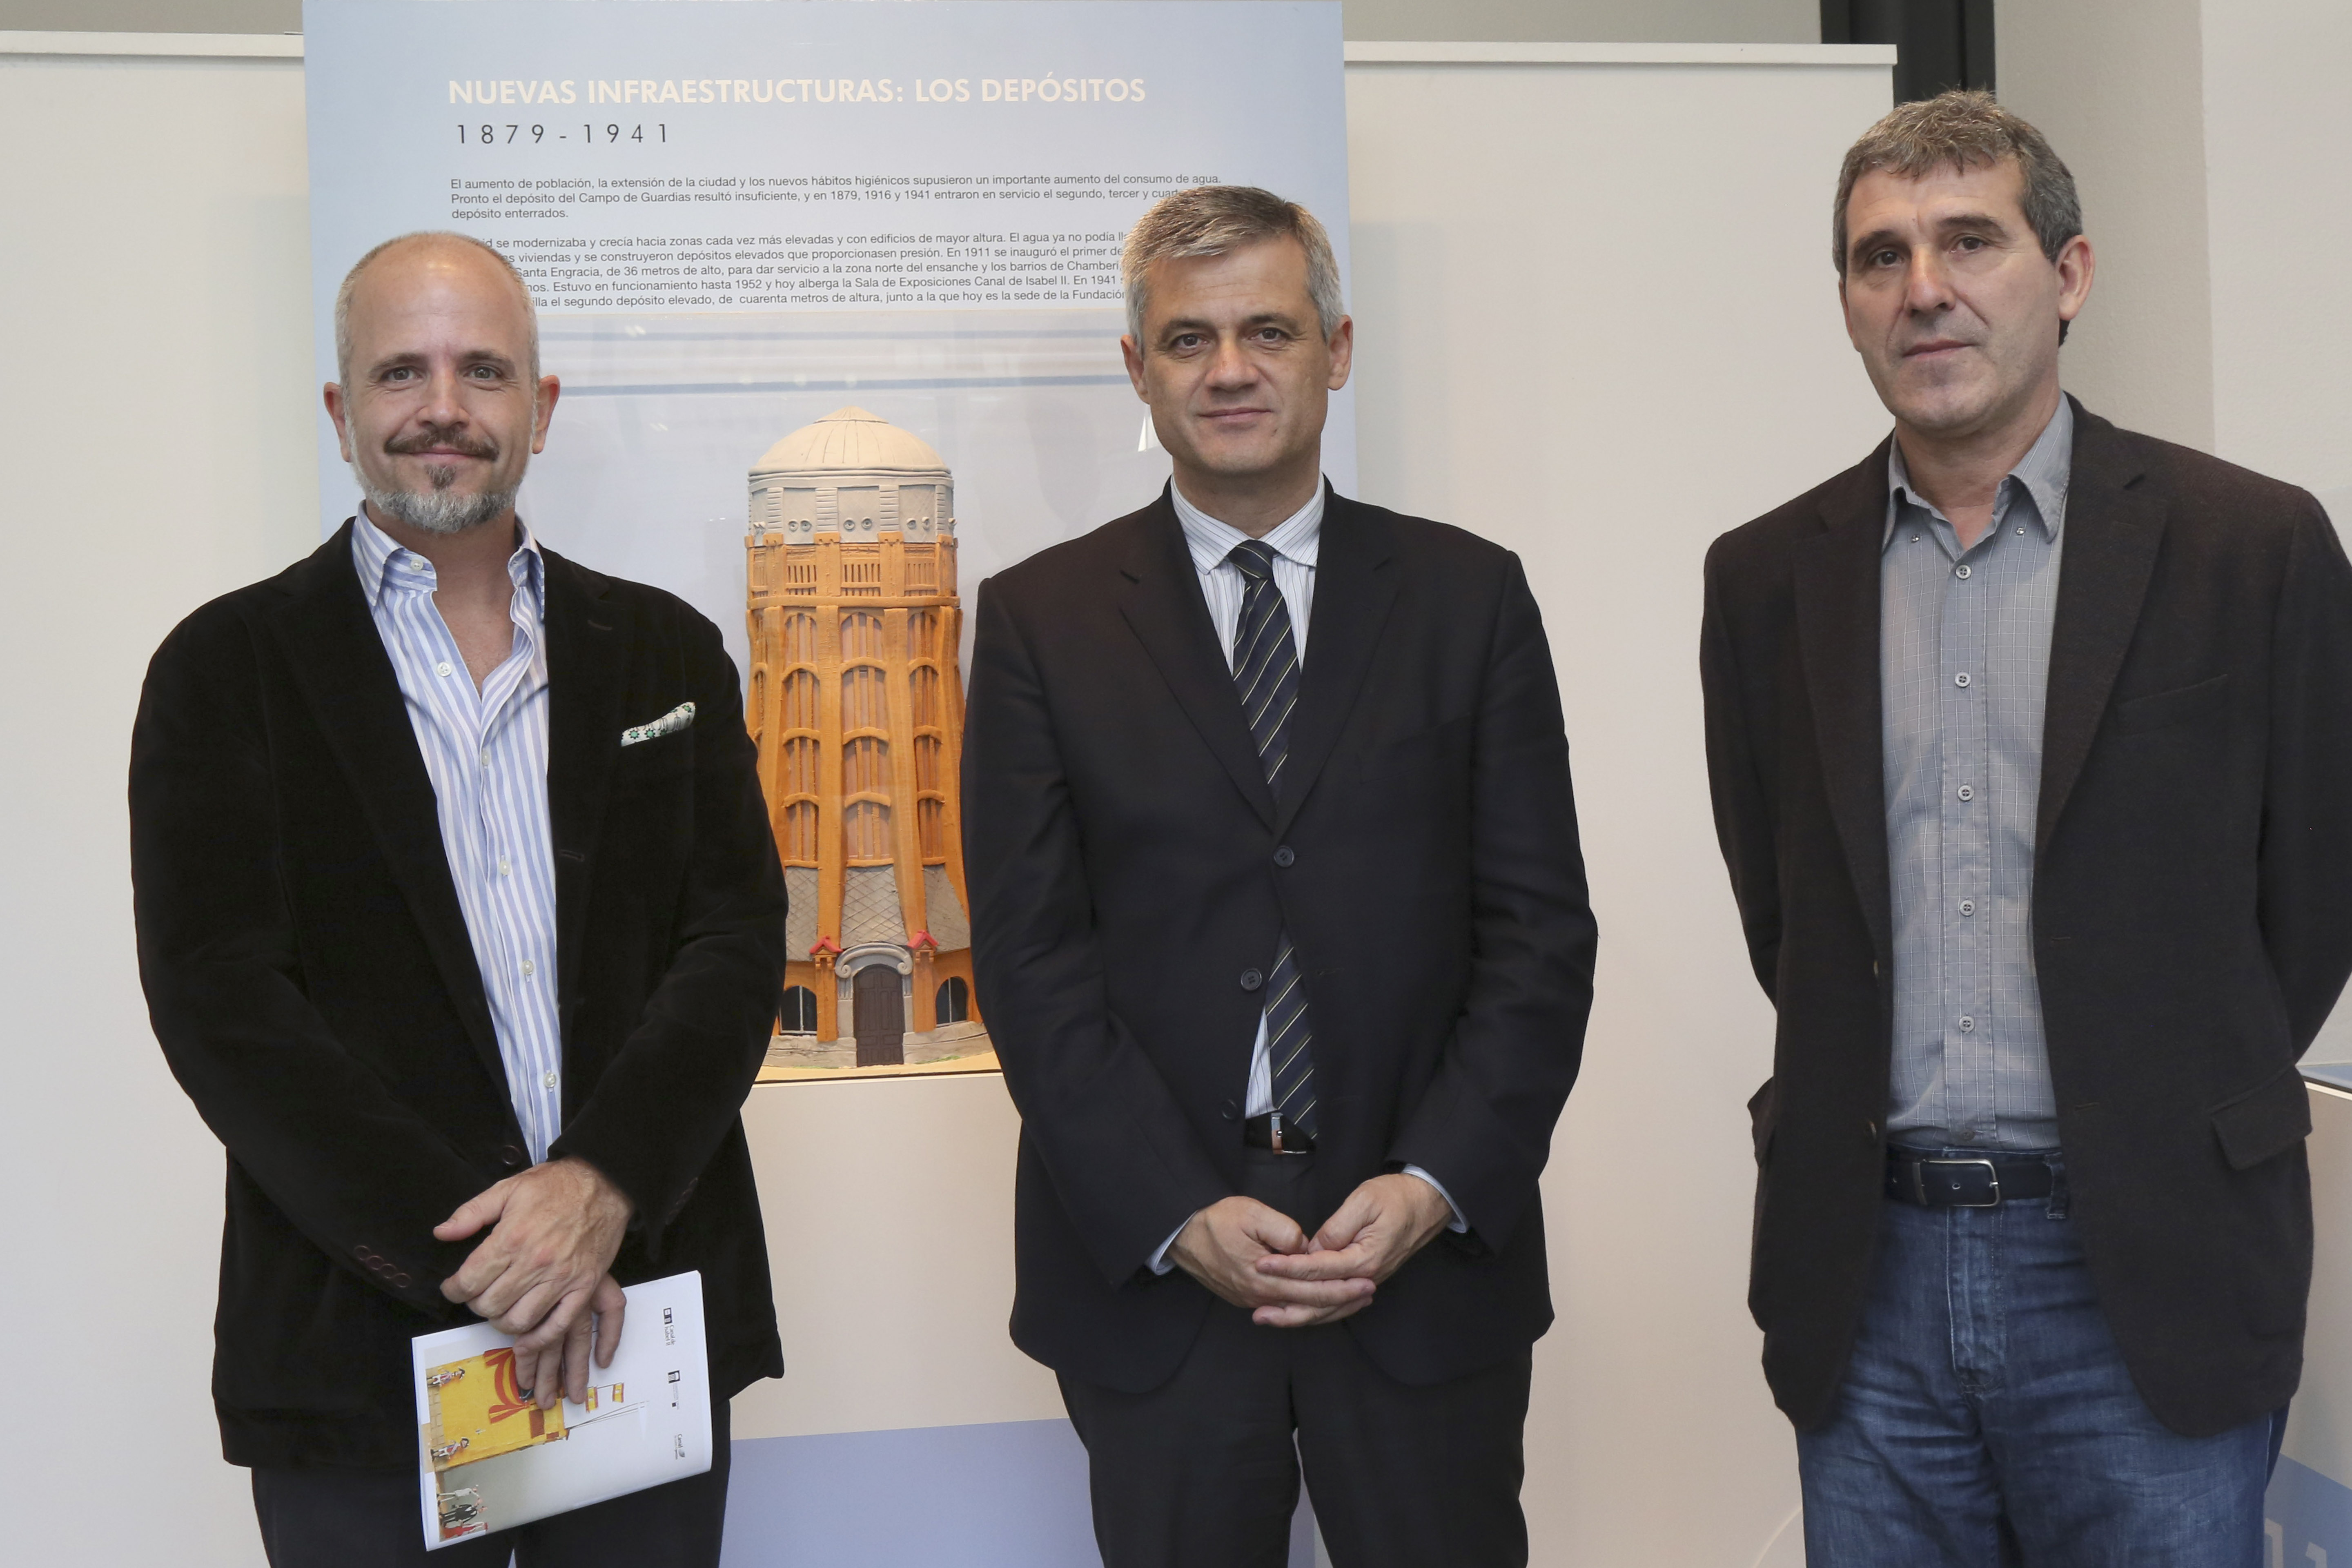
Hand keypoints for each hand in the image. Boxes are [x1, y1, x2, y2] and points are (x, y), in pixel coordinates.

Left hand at [435, 1157, 633, 1403]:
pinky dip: (538, 1338)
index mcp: (512, 1237)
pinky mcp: (584, 1287)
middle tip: (478, 1295)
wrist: (606, 1184)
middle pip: (490, 1305)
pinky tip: (526, 1335)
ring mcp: (561, 1278)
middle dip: (476, 1304)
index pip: (469, 1281)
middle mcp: (535, 1262)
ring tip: (501, 1308)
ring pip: (519, 1321)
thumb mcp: (508, 1188)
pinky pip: (558, 1325)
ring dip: (501, 1321)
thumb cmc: (556, 1185)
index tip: (453, 1287)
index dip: (453, 1290)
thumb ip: (471, 1212)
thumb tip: (441, 1233)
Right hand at [1169, 1195, 1376, 1329]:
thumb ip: (1284, 1231)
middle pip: (1309, 1305)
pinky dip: (1306, 1306)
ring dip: (1326, 1306)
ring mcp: (1252, 1300)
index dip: (1341, 1287)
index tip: (1366, 1281)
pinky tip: (1320, 1301)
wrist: (1182, 1236)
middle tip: (1369, 1293)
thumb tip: (1306, 1247)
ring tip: (1353, 1300)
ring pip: (1296, 1311)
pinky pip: (1283, 1308)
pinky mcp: (1247, 1297)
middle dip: (1342, 1300)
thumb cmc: (1216, 1221)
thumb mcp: (1252, 1214)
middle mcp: (1260, 1297)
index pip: (1312, 1289)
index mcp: (1264, 1278)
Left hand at [1253, 1173, 1452, 1309]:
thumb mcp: (1364, 1201)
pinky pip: (1339, 1301)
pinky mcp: (1366, 1278)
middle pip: (1322, 1300)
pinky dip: (1318, 1310)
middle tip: (1258, 1313)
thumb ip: (1337, 1228)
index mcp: (1364, 1259)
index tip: (1261, 1265)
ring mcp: (1368, 1280)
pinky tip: (1298, 1311)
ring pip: (1330, 1307)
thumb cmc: (1396, 1197)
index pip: (1317, 1269)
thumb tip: (1313, 1249)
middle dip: (1288, 1307)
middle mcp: (1366, 1277)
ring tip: (1270, 1318)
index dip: (1287, 1267)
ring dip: (1300, 1315)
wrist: (1427, 1202)